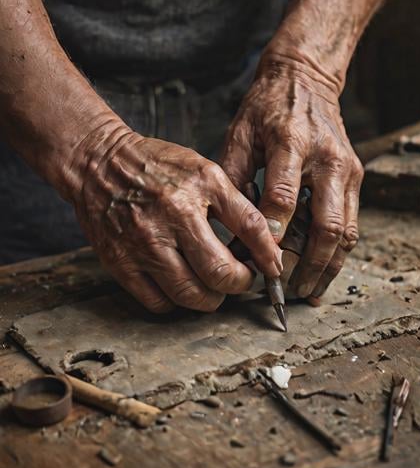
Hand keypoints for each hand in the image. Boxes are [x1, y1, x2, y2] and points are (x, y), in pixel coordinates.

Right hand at [68, 127, 281, 312]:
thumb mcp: (205, 172)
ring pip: (190, 296)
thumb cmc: (156, 166)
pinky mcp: (120, 264)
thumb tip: (266, 245)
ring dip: (211, 298)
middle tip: (240, 278)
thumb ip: (238, 207)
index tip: (271, 267)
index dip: (266, 257)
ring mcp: (141, 247)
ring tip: (214, 285)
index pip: (247, 232)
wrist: (99, 164)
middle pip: (219, 275)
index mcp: (195, 193)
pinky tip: (182, 284)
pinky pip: (158, 302)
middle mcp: (168, 222)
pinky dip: (177, 301)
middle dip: (239, 283)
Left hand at [221, 52, 363, 298]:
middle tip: (290, 291)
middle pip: (325, 225)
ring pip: (346, 230)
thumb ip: (233, 176)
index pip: (284, 196)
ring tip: (309, 291)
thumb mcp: (240, 132)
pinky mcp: (356, 176)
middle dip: (309, 265)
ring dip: (329, 265)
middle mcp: (326, 159)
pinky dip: (338, 251)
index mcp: (291, 142)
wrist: (305, 79)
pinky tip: (323, 268)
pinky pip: (351, 222)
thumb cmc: (267, 106)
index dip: (272, 234)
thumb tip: (227, 226)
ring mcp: (347, 169)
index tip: (260, 263)